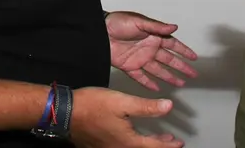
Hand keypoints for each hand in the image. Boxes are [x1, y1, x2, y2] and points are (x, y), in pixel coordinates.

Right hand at [69, 87, 183, 147]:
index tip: (179, 142)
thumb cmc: (92, 106)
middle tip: (171, 141)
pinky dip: (134, 143)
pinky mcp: (99, 145)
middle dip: (159, 145)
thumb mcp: (123, 102)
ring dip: (147, 144)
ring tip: (156, 138)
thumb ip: (147, 107)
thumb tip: (168, 107)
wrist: (65, 113)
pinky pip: (122, 147)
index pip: (154, 146)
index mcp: (128, 142)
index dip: (169, 144)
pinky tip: (132, 135)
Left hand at [106, 11, 197, 90]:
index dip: (184, 51)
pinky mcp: (129, 67)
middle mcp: (149, 48)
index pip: (173, 45)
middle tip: (192, 75)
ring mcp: (140, 58)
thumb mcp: (139, 21)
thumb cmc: (117, 22)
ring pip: (159, 71)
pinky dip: (149, 84)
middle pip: (169, 60)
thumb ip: (157, 26)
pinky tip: (157, 89)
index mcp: (153, 36)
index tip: (194, 57)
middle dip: (181, 67)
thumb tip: (174, 27)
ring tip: (180, 84)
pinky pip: (141, 77)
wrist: (99, 32)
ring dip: (169, 77)